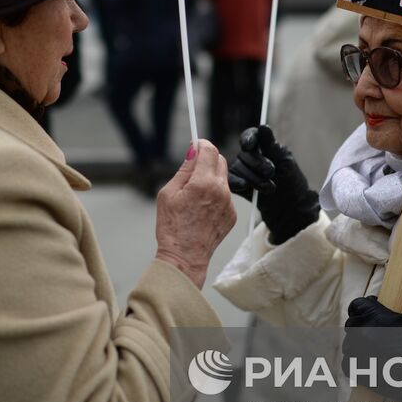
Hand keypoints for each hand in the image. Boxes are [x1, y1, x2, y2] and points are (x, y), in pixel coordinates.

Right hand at [154, 140, 236, 288]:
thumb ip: (184, 170)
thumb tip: (193, 151)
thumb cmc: (172, 227)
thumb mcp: (168, 193)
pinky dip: (215, 195)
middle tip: (193, 169)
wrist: (185, 257)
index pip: (210, 150)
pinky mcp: (232, 215)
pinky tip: (201, 209)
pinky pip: (225, 195)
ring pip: (223, 178)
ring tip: (194, 196)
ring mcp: (229, 204)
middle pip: (220, 160)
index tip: (196, 145)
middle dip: (207, 160)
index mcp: (203, 183)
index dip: (202, 144)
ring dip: (211, 179)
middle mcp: (221, 191)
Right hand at [226, 125, 319, 243]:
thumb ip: (272, 146)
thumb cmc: (292, 182)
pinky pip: (231, 180)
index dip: (248, 139)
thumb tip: (263, 127)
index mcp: (263, 147)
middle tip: (271, 172)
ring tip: (270, 188)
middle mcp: (251, 157)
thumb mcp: (285, 162)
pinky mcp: (238, 185)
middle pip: (244, 154)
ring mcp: (243, 171)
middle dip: (257, 163)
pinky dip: (236, 182)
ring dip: (253, 177)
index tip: (249, 145)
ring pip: (238, 168)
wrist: (290, 209)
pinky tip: (245, 187)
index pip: (250, 136)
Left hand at [341, 296, 401, 401]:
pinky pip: (347, 364)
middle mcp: (360, 331)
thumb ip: (396, 313)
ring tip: (371, 354)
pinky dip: (354, 365)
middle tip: (373, 336)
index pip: (356, 305)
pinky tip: (366, 365)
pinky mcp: (355, 369)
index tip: (367, 314)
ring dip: (357, 347)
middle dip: (360, 328)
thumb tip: (393, 310)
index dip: (362, 310)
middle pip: (351, 325)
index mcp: (372, 315)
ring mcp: (356, 351)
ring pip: (348, 345)